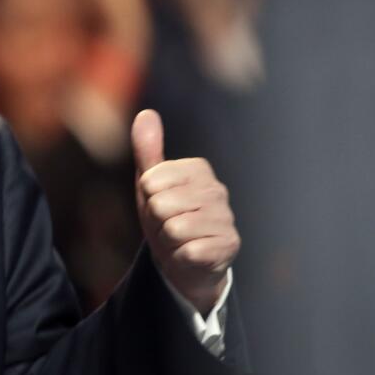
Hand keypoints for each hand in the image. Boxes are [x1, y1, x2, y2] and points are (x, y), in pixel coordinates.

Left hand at [132, 109, 239, 315]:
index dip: (147, 197)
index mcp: (198, 170)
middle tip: (167, 224)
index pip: (151, 180)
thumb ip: (148, 150)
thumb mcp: (150, 184)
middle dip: (156, 220)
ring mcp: (226, 219)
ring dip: (168, 239)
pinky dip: (180, 256)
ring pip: (174, 228)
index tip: (158, 202)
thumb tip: (145, 113)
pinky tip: (189, 253)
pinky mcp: (229, 246)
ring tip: (178, 238)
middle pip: (160, 205)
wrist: (183, 261)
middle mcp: (217, 190)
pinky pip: (187, 250)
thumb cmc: (166, 217)